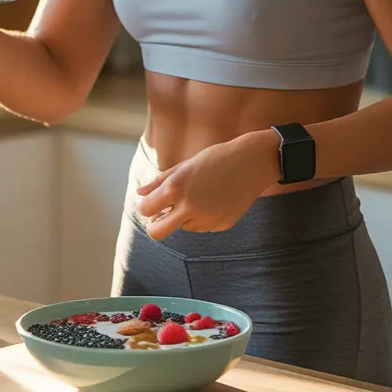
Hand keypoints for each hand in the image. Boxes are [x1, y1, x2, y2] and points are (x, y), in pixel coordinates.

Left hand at [136, 129, 280, 239]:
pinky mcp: (221, 225)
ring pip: (183, 227)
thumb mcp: (184, 166)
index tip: (152, 202)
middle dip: (155, 226)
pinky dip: (203, 217)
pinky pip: (202, 227)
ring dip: (184, 216)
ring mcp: (206, 219)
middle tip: (162, 215)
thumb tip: (140, 193)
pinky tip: (215, 200)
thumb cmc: (215, 158)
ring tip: (201, 195)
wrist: (252, 162)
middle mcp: (189, 207)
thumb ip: (159, 182)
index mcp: (176, 188)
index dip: (146, 206)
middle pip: (157, 233)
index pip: (145, 210)